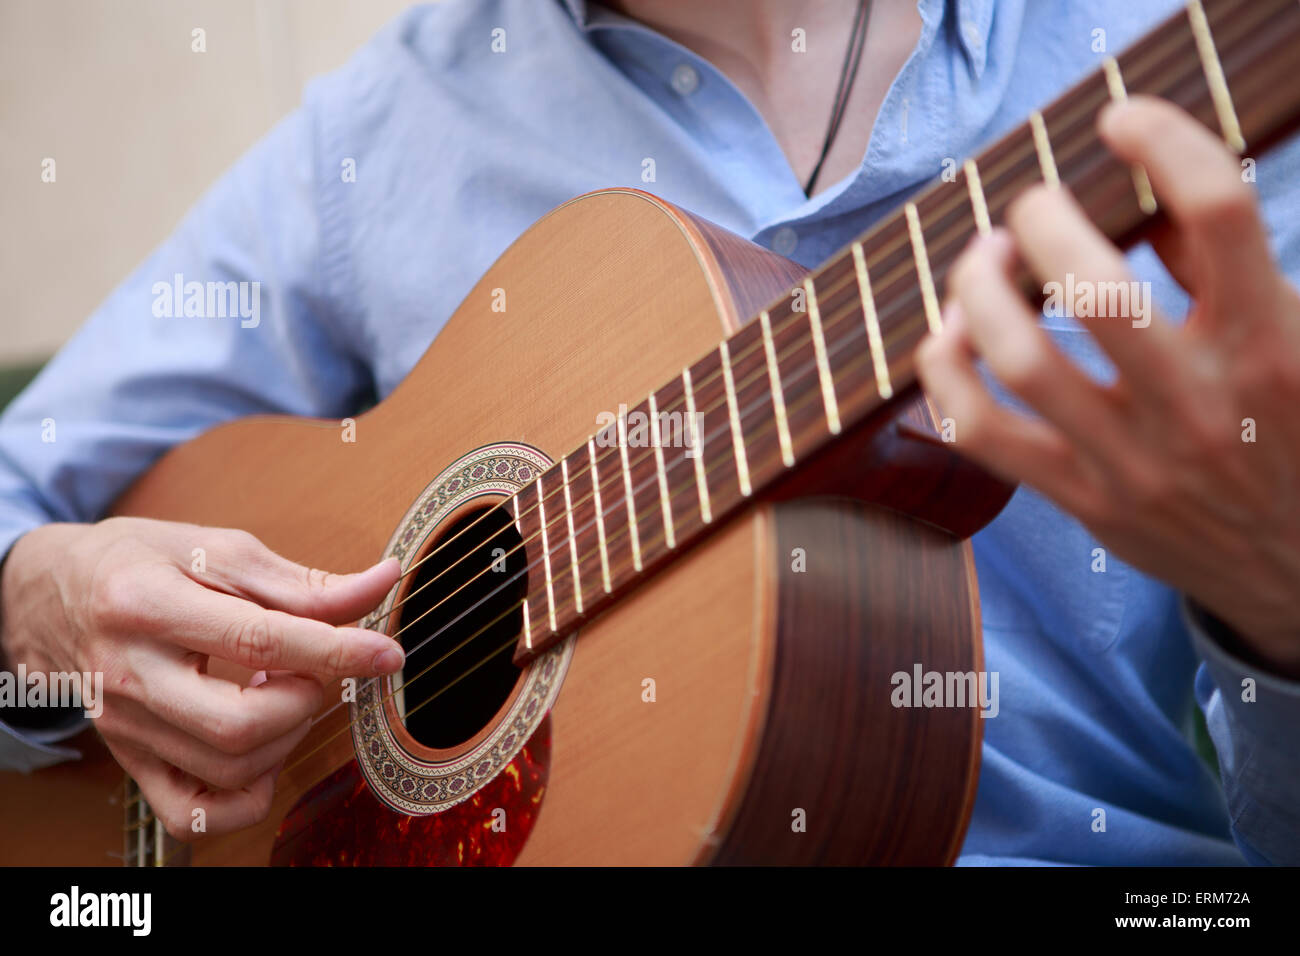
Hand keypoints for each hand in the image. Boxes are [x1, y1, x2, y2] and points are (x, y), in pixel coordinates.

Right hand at [0, 516, 402, 839]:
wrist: (51, 595)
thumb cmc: (141, 563)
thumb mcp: (216, 549)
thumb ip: (301, 581)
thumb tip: (381, 584)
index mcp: (148, 604)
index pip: (257, 639)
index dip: (336, 650)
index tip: (388, 652)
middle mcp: (128, 673)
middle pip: (239, 723)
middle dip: (305, 699)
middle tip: (315, 668)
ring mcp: (124, 725)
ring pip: (226, 767)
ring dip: (286, 737)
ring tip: (286, 692)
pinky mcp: (129, 759)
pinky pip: (193, 814)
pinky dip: (247, 796)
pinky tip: (263, 752)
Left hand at [917, 95, 1299, 675]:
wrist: (1298, 569)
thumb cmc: (1291, 435)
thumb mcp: (1299, 345)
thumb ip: (1226, 272)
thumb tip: (1145, 199)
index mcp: (1271, 346)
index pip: (1218, 214)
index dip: (1165, 144)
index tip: (1123, 122)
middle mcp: (1201, 404)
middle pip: (1094, 289)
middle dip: (1043, 223)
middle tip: (1031, 205)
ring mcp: (1135, 461)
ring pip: (1021, 360)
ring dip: (979, 291)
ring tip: (982, 257)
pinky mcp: (1083, 501)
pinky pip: (981, 434)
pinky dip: (944, 374)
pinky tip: (948, 336)